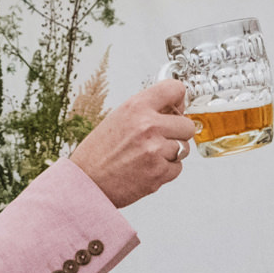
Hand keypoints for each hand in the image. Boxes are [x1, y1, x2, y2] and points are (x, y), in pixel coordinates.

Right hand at [69, 81, 197, 208]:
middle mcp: (148, 125)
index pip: (175, 89)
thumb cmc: (98, 153)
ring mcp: (155, 150)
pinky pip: (177, 168)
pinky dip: (166, 170)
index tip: (176, 108)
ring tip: (149, 156)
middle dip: (178, 132)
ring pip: (184, 148)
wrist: (86, 183)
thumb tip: (172, 109)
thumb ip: (146, 111)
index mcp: (136, 107)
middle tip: (161, 139)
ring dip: (171, 153)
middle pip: (187, 124)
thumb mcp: (118, 118)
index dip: (178, 100)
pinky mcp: (159, 172)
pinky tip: (147, 168)